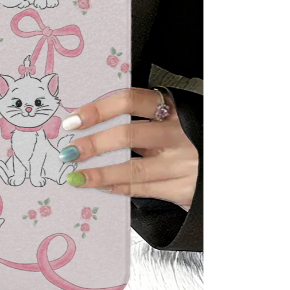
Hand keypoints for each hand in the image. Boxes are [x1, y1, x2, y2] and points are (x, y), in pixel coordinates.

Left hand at [58, 88, 198, 207]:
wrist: (221, 166)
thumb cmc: (187, 140)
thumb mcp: (169, 122)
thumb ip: (139, 121)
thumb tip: (87, 125)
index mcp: (173, 109)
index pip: (131, 100)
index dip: (98, 109)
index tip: (73, 121)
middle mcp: (179, 134)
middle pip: (128, 135)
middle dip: (93, 144)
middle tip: (69, 152)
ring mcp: (183, 163)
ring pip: (133, 168)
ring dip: (100, 173)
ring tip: (76, 177)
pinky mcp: (184, 189)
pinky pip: (143, 189)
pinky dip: (119, 187)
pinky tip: (101, 186)